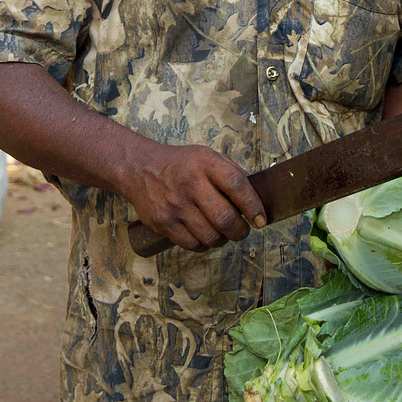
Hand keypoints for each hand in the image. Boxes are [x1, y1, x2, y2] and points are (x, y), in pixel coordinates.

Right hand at [126, 144, 266, 251]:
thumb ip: (231, 173)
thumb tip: (255, 199)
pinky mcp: (163, 223)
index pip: (237, 186)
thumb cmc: (181, 164)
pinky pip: (192, 244)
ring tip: (223, 233)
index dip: (253, 206)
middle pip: (225, 218)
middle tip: (242, 230)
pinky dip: (204, 245)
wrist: (140, 168)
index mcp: (205, 163)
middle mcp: (190, 183)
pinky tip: (205, 235)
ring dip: (223, 239)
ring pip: (210, 236)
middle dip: (241, 231)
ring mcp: (175, 205)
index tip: (261, 219)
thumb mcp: (207, 156)